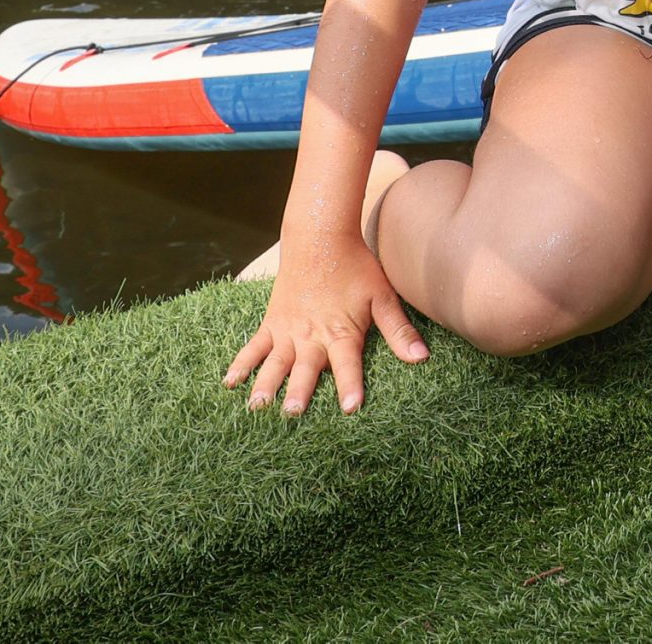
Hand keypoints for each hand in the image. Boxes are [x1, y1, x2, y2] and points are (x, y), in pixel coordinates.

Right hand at [226, 227, 427, 414]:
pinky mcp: (272, 323)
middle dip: (300, 392)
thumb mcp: (383, 297)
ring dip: (266, 384)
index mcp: (342, 331)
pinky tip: (229, 383)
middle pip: (306, 368)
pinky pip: (254, 346)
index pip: (348, 364)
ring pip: (275, 362)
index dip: (351, 386)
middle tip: (292, 414)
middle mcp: (313, 335)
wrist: (320, 238)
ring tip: (257, 406)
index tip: (351, 409)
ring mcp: (289, 330)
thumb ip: (398, 330)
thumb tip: (422, 357)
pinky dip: (241, 363)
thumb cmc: (356, 267)